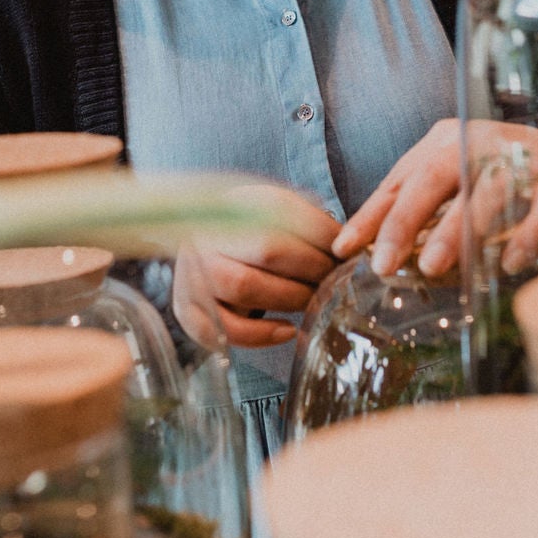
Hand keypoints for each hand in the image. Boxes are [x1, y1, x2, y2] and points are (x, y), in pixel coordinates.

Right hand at [174, 183, 340, 349]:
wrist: (205, 243)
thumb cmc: (256, 232)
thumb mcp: (281, 214)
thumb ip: (311, 223)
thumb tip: (352, 244)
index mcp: (232, 201)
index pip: (284, 211)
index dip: (322, 236)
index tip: (347, 253)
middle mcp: (208, 231)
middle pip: (267, 248)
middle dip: (311, 269)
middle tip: (335, 281)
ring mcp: (192, 270)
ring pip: (243, 285)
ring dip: (290, 299)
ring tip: (315, 303)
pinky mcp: (185, 307)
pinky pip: (220, 327)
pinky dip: (259, 335)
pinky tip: (287, 331)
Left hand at [335, 120, 537, 279]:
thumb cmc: (488, 172)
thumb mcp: (444, 180)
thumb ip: (405, 206)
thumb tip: (354, 247)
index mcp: (445, 142)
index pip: (400, 181)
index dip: (370, 216)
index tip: (343, 250)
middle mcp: (479, 143)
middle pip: (437, 177)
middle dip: (407, 221)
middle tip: (384, 264)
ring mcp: (520, 159)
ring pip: (487, 191)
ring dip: (460, 230)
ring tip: (437, 267)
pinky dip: (526, 237)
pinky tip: (508, 264)